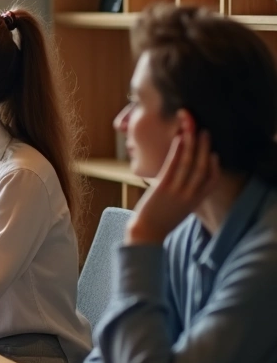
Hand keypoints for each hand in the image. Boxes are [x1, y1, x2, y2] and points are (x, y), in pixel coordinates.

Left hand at [127, 127, 219, 244]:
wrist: (146, 233)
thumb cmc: (160, 219)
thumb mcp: (180, 208)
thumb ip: (186, 195)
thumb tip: (183, 180)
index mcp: (196, 200)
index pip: (212, 180)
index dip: (215, 166)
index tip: (215, 153)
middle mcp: (190, 195)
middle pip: (202, 167)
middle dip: (204, 147)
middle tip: (205, 132)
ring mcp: (178, 191)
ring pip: (189, 163)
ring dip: (192, 144)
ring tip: (192, 129)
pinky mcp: (163, 187)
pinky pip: (173, 165)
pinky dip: (177, 151)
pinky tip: (179, 140)